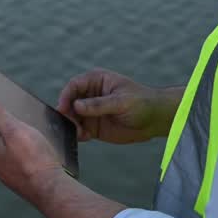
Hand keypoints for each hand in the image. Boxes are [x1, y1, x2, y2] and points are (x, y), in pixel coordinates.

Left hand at [0, 96, 69, 207]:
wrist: (51, 188)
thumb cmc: (35, 159)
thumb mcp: (14, 129)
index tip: (11, 107)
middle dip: (9, 124)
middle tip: (26, 126)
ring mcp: (0, 169)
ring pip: (6, 143)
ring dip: (17, 137)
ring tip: (33, 140)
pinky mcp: (12, 175)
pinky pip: (14, 155)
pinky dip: (22, 150)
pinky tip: (34, 152)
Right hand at [56, 68, 184, 144]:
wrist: (155, 120)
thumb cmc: (142, 102)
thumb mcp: (121, 101)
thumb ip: (99, 104)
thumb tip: (76, 105)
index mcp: (96, 80)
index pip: (74, 85)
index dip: (66, 96)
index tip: (62, 108)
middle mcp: (90, 95)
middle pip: (69, 102)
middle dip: (67, 113)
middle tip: (70, 124)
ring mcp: (90, 112)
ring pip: (72, 117)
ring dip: (71, 125)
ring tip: (79, 132)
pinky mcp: (93, 126)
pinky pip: (79, 130)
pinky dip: (77, 134)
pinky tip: (84, 137)